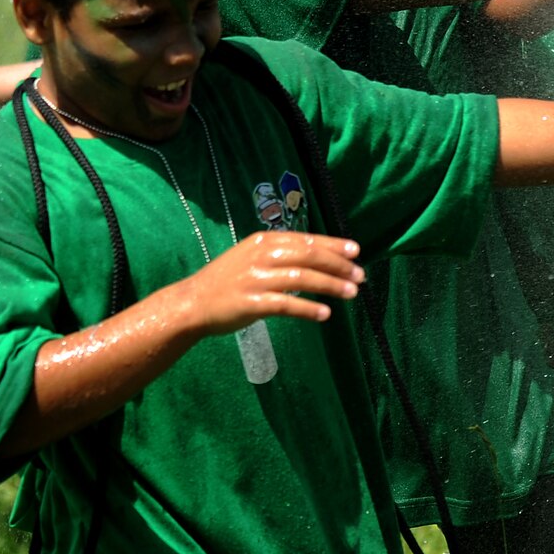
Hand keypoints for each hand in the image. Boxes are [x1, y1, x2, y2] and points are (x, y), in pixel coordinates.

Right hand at [176, 231, 364, 335]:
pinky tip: (325, 314)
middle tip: (360, 276)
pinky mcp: (251, 303)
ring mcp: (255, 278)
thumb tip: (317, 257)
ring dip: (330, 285)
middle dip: (338, 265)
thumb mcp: (251, 256)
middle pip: (308, 256)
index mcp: (263, 241)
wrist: (193, 303)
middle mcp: (261, 255)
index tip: (356, 252)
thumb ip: (280, 254)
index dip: (333, 245)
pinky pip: (287, 305)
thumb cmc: (226, 281)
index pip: (306, 240)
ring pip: (302, 278)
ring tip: (351, 294)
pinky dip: (308, 309)